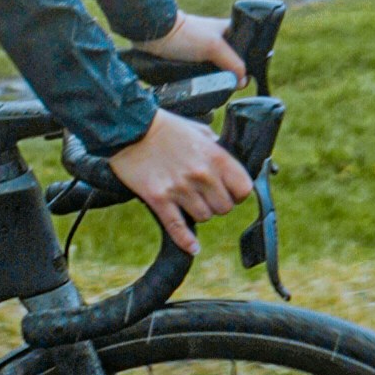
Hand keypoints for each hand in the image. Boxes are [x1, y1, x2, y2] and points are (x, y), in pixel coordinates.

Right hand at [110, 104, 257, 239]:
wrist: (130, 128)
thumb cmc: (165, 127)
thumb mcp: (198, 130)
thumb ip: (215, 148)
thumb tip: (226, 164)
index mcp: (215, 156)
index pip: (243, 189)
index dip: (238, 194)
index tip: (230, 192)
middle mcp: (201, 174)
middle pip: (224, 208)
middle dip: (217, 204)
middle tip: (206, 197)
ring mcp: (180, 188)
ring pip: (204, 217)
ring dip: (198, 213)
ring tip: (189, 203)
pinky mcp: (159, 199)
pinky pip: (178, 228)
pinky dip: (186, 241)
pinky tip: (192, 247)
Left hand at [135, 10, 247, 87]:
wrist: (154, 35)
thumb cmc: (185, 34)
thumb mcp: (214, 47)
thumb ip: (233, 63)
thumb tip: (243, 81)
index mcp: (226, 31)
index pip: (246, 47)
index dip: (248, 61)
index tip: (245, 76)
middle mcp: (216, 42)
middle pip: (231, 64)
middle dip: (230, 75)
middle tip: (228, 85)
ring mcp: (202, 53)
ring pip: (216, 72)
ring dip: (216, 81)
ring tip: (216, 91)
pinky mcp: (190, 63)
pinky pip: (202, 77)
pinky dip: (204, 83)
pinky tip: (205, 90)